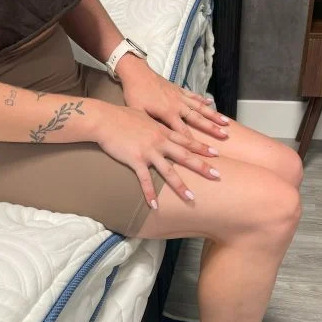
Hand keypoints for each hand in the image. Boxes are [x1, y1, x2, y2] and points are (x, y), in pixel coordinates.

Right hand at [93, 104, 220, 207]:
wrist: (104, 118)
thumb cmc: (121, 116)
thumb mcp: (144, 116)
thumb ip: (155, 124)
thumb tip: (159, 127)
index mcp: (162, 131)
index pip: (187, 140)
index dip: (202, 147)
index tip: (216, 153)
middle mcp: (160, 141)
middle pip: (185, 156)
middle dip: (202, 167)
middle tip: (217, 176)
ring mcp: (149, 151)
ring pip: (169, 171)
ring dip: (180, 186)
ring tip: (191, 198)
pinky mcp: (135, 160)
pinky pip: (144, 180)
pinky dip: (149, 193)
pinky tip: (153, 206)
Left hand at [117, 57, 229, 139]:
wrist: (136, 72)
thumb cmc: (135, 94)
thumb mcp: (138, 112)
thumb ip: (150, 125)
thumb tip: (157, 139)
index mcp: (167, 113)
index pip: (183, 132)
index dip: (193, 143)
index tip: (205, 152)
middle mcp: (177, 105)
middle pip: (198, 119)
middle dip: (211, 128)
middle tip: (224, 136)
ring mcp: (179, 96)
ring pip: (200, 107)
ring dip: (214, 115)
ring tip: (226, 122)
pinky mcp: (178, 89)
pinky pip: (193, 95)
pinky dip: (203, 99)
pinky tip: (212, 102)